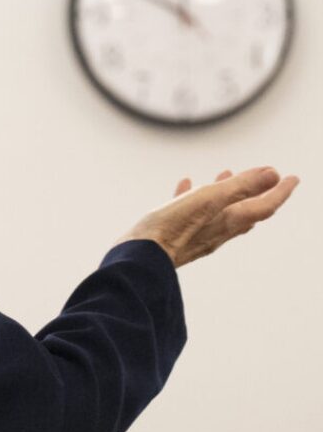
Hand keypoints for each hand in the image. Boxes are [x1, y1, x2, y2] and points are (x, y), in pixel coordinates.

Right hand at [114, 166, 300, 267]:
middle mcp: (218, 230)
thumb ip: (240, 187)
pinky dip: (194, 195)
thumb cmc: (172, 229)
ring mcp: (198, 233)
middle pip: (246, 211)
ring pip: (220, 210)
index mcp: (229, 221)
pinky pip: (191, 211)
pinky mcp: (178, 234)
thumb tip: (273, 174)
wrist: (140, 258)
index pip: (264, 206)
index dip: (280, 192)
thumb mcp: (208, 200)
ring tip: (225, 173)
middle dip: (258, 193)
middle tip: (268, 180)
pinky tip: (184, 185)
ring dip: (227, 192)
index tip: (293, 178)